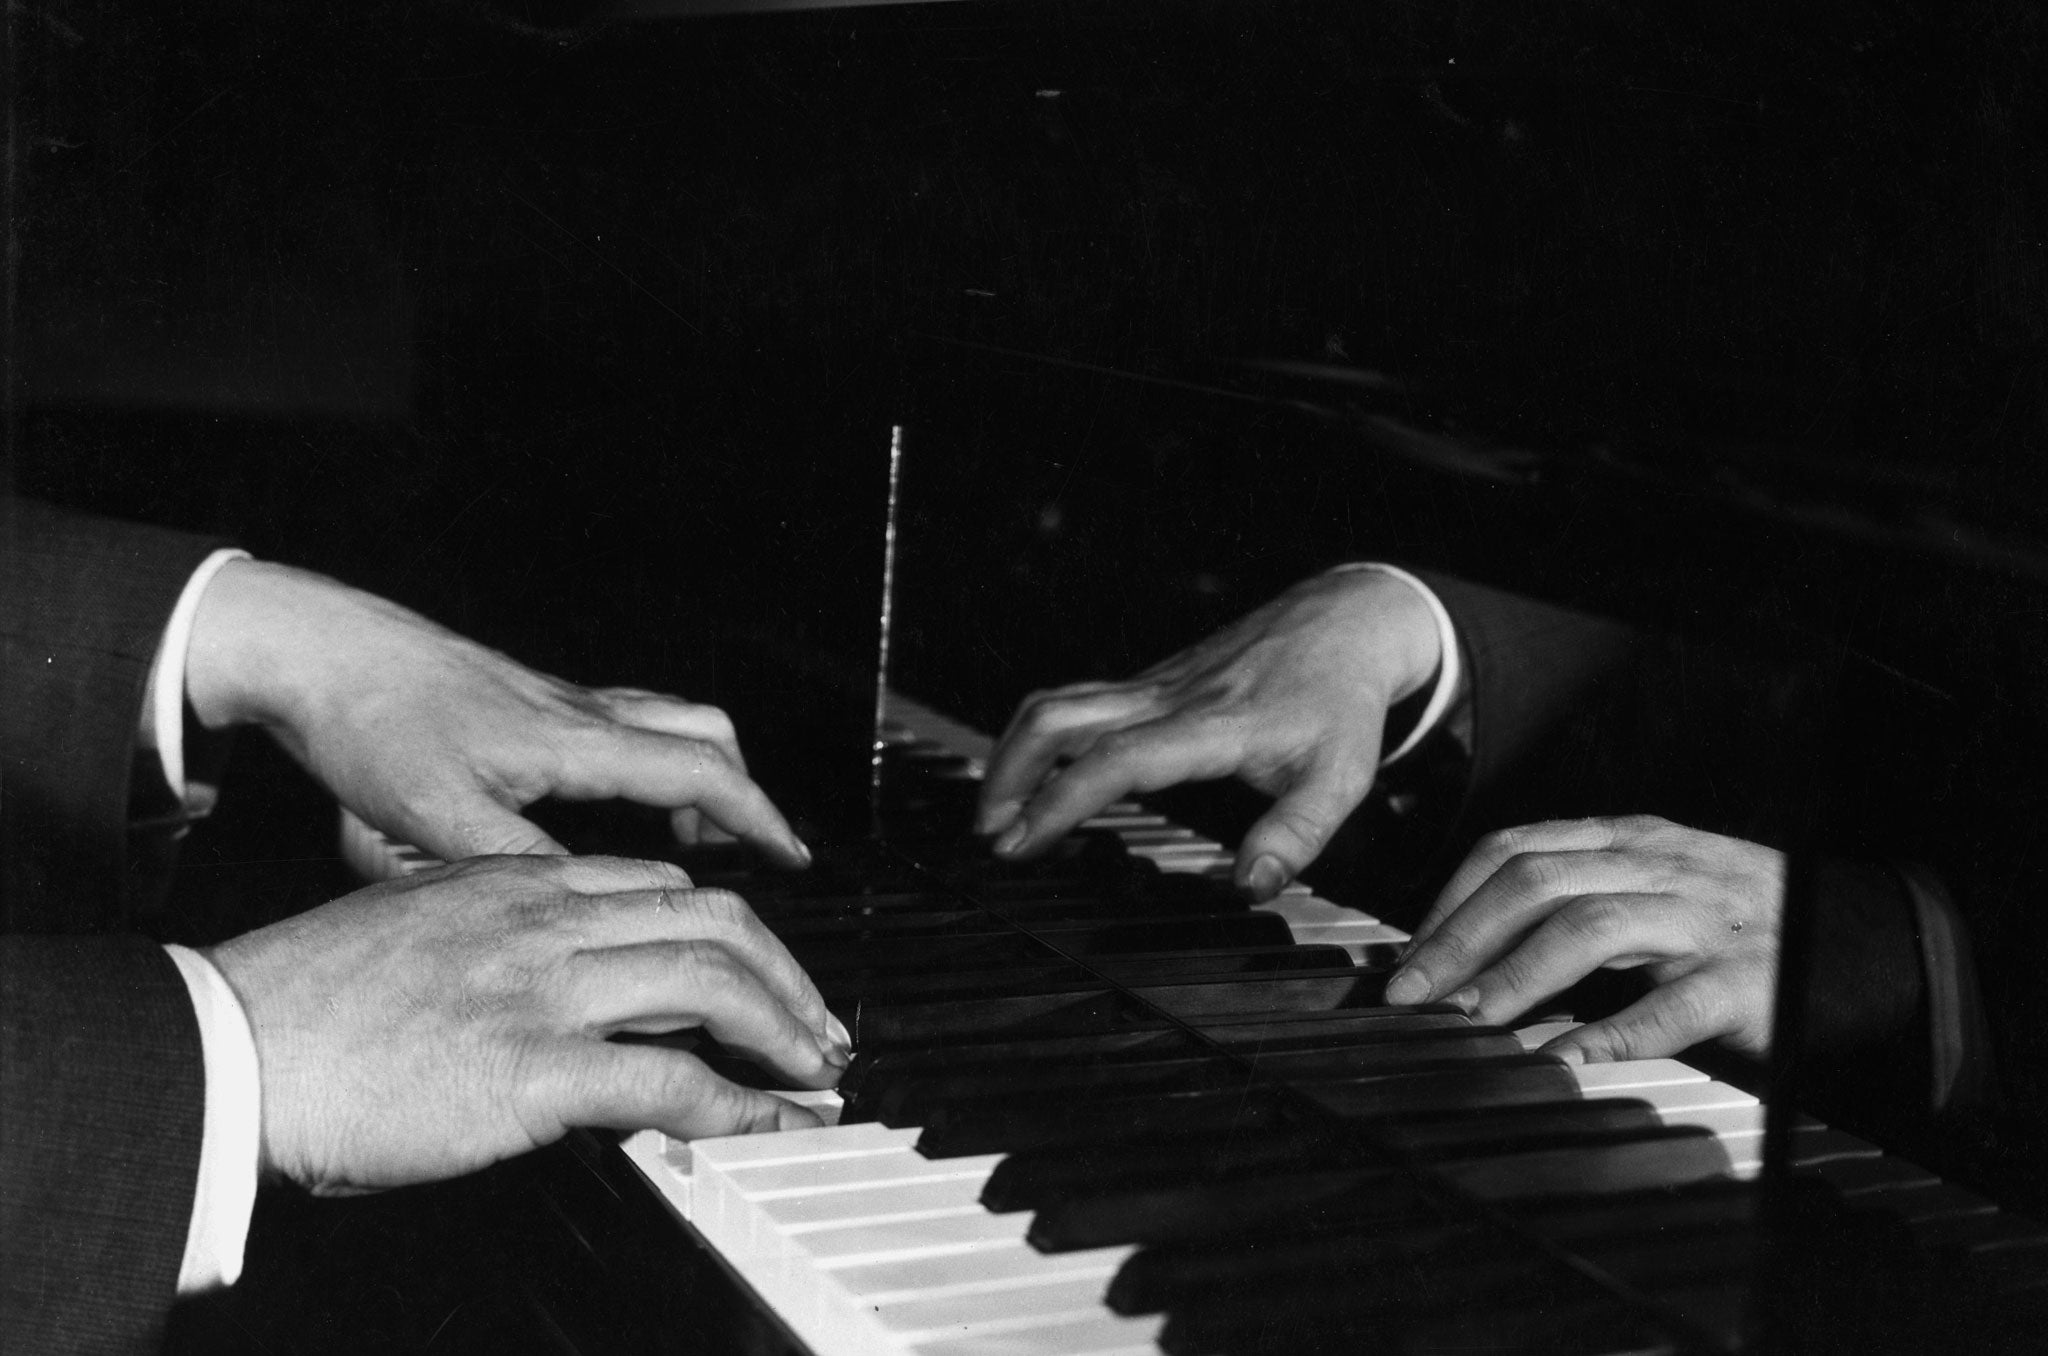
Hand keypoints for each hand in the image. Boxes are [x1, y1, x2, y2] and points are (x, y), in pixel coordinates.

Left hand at [184, 561, 808, 865]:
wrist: (321, 652)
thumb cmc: (371, 722)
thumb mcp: (439, 816)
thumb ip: (518, 865)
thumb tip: (582, 908)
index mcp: (573, 741)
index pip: (701, 772)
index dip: (757, 819)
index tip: (792, 857)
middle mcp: (579, 712)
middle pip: (705, 733)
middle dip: (744, 793)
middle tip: (757, 847)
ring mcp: (557, 700)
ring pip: (668, 719)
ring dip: (698, 771)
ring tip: (694, 832)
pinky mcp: (529, 699)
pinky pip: (623, 718)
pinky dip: (647, 756)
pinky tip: (611, 798)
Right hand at [204, 855, 847, 1194]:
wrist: (227, 1046)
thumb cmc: (304, 1005)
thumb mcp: (418, 936)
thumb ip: (502, 947)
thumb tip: (570, 993)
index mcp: (513, 882)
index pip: (662, 887)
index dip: (732, 933)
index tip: (762, 975)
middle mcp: (542, 919)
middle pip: (711, 920)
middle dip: (787, 974)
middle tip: (820, 1024)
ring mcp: (541, 988)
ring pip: (710, 982)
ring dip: (783, 1030)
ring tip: (816, 1071)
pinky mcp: (529, 1066)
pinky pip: (668, 1079)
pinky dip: (739, 1103)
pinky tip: (767, 1123)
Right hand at [976, 568, 1442, 898]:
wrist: (1344, 624)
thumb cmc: (1339, 703)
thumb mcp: (1339, 779)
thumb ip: (1295, 836)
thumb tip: (1251, 885)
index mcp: (1211, 726)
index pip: (1115, 760)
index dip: (1060, 800)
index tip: (1023, 841)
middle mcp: (1169, 698)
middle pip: (1060, 717)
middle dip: (1009, 774)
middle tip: (991, 834)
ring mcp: (1155, 684)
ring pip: (1060, 702)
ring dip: (1014, 752)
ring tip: (997, 811)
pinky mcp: (1152, 680)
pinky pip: (1080, 701)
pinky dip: (1042, 737)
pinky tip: (1038, 775)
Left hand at [1383, 816, 1782, 1061]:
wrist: (1865, 940)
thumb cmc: (1734, 924)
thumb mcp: (1652, 886)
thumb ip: (1575, 898)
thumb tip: (1469, 947)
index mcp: (1630, 840)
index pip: (1518, 849)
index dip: (1451, 900)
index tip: (1406, 956)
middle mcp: (1661, 868)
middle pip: (1537, 882)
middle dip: (1460, 939)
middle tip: (1412, 995)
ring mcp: (1704, 923)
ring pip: (1593, 926)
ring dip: (1517, 975)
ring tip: (1469, 1019)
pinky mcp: (1748, 984)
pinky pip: (1671, 1007)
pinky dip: (1610, 1033)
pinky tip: (1563, 1058)